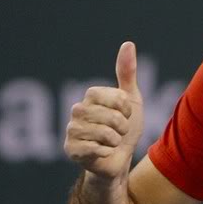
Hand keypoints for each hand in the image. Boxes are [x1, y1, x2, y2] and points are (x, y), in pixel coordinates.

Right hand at [64, 41, 144, 181]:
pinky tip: (102, 153)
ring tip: (111, 142)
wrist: (120, 159)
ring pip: (104, 133)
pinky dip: (106, 152)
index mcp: (91, 96)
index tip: (125, 115)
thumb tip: (128, 43)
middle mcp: (77, 110)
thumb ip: (127, 73)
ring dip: (115, 140)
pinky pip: (95, 148)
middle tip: (119, 132)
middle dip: (122, 127)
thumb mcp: (131, 100)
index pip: (114, 97)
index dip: (125, 109)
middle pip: (110, 116)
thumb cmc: (125, 130)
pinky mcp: (71, 149)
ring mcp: (72, 130)